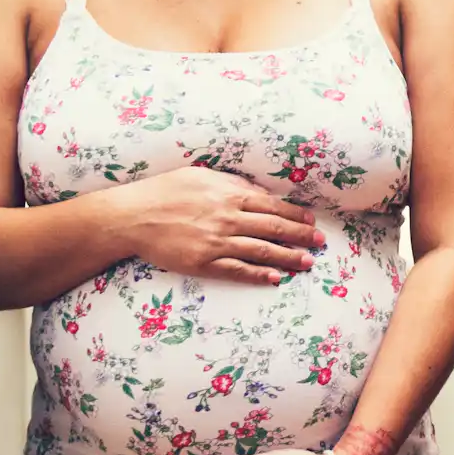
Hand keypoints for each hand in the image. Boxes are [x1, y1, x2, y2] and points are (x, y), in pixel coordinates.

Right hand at [116, 166, 324, 285]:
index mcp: (229, 194)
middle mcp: (228, 217)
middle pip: (274, 228)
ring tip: (307, 263)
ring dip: (288, 257)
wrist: (133, 216)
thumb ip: (231, 183)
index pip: (272, 205)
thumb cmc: (164, 192)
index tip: (312, 220)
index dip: (296, 214)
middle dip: (301, 236)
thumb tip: (258, 191)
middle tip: (320, 243)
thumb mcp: (200, 176)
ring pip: (261, 250)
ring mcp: (217, 242)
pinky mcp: (204, 262)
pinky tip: (276, 278)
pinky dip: (258, 275)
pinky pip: (237, 270)